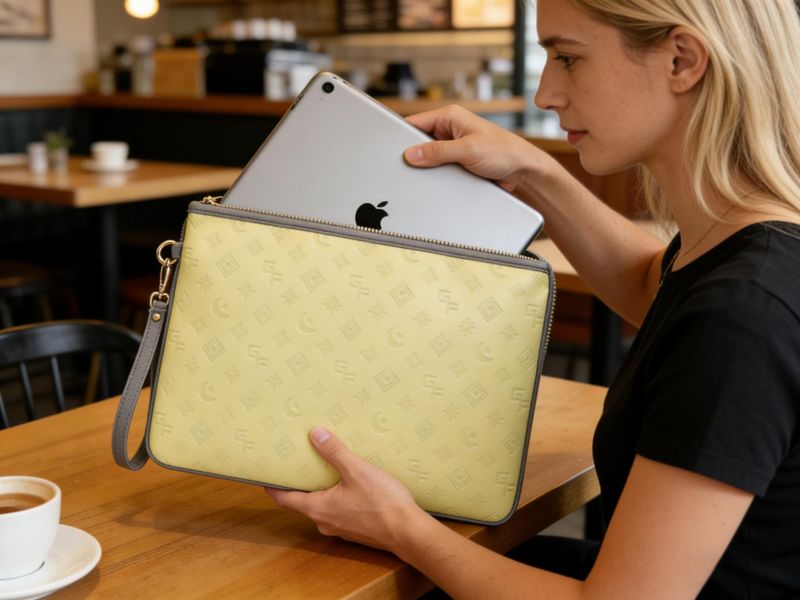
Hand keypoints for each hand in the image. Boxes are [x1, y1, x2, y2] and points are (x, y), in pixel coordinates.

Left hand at [265, 427, 428, 551]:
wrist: (409, 532)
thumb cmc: (382, 503)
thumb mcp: (356, 470)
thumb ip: (335, 452)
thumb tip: (315, 434)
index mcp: (318, 508)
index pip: (285, 499)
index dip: (274, 487)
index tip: (266, 476)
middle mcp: (325, 522)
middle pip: (303, 502)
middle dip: (301, 484)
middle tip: (300, 465)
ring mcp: (341, 528)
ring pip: (323, 507)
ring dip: (322, 491)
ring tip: (326, 470)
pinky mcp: (356, 530)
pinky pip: (339, 512)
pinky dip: (338, 498)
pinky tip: (350, 485)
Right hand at [403, 105, 552, 193]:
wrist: (523, 170)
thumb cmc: (504, 152)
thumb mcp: (468, 150)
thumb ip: (438, 152)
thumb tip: (412, 154)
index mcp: (451, 116)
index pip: (416, 122)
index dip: (402, 136)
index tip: (392, 149)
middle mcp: (451, 128)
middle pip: (419, 140)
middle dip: (414, 154)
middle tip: (408, 166)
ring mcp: (454, 145)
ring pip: (428, 156)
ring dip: (426, 166)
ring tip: (424, 173)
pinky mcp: (458, 160)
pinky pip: (439, 166)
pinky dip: (435, 173)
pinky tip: (435, 179)